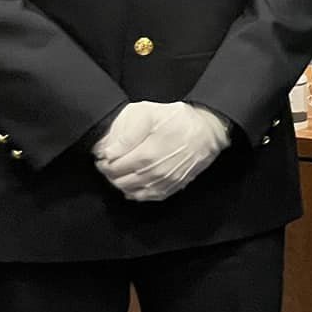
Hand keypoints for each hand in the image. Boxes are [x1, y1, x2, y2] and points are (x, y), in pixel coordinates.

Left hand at [92, 100, 230, 201]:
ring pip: (131, 191)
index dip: (103, 162)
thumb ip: (127, 133)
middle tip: (107, 164)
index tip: (102, 156)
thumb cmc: (180, 120)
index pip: (113, 167)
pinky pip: (147, 197)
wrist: (209, 132)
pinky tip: (132, 185)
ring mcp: (163, 182)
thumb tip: (108, 151)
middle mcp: (154, 173)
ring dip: (120, 183)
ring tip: (119, 172)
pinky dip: (136, 194)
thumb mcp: (150, 114)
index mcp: (146, 155)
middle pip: (120, 180)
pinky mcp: (172, 187)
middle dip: (110, 173)